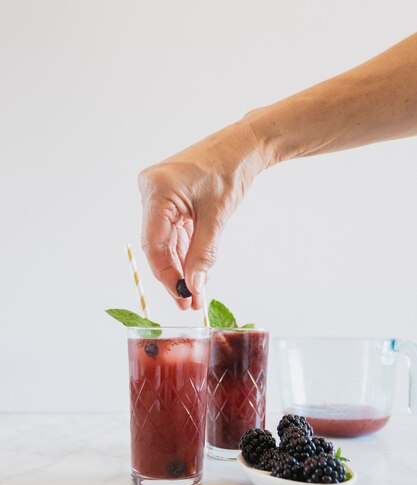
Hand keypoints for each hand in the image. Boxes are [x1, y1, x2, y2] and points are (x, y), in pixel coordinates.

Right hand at [138, 121, 262, 309]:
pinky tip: (192, 273)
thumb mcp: (217, 218)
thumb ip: (203, 254)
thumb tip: (194, 287)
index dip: (167, 275)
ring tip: (194, 293)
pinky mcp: (168, 199)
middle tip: (188, 301)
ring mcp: (157, 194)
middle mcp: (150, 190)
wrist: (243, 145)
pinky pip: (172, 231)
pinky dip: (183, 251)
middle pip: (157, 245)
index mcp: (157, 190)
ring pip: (164, 241)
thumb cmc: (231, 170)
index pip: (154, 244)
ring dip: (179, 266)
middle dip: (174, 275)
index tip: (182, 296)